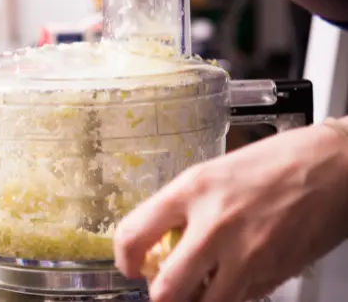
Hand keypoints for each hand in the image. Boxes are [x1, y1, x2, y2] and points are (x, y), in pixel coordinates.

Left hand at [113, 124, 347, 301]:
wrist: (331, 169)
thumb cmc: (272, 162)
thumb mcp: (213, 171)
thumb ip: (182, 205)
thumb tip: (158, 237)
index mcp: (193, 190)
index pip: (135, 233)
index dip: (123, 257)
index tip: (129, 263)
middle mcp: (214, 226)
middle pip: (166, 289)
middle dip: (157, 292)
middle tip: (160, 282)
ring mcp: (245, 257)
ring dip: (192, 300)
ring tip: (194, 284)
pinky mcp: (270, 278)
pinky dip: (223, 298)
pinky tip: (226, 279)